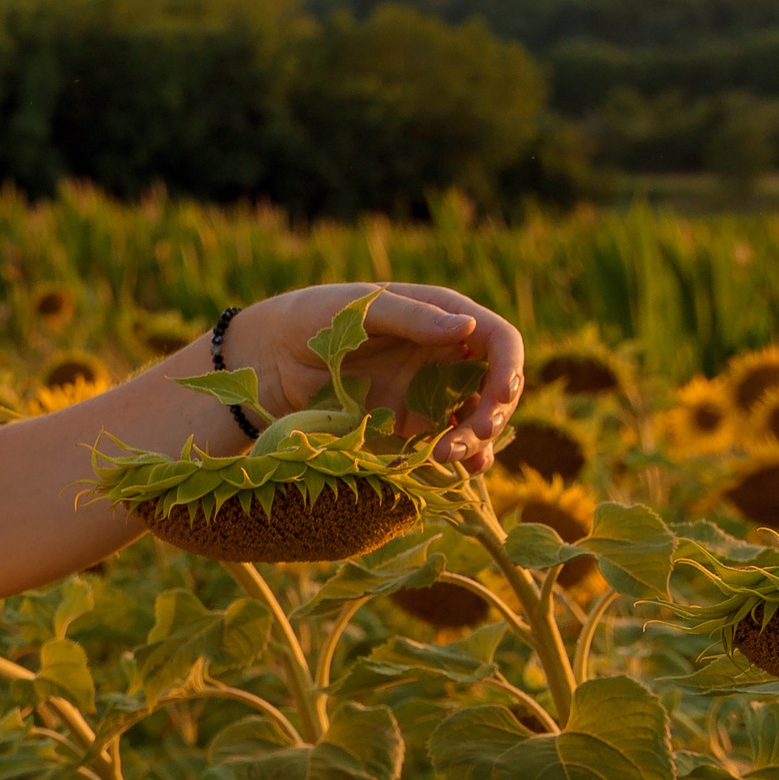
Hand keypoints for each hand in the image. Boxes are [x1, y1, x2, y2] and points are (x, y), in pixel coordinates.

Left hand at [228, 283, 523, 473]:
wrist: (270, 357)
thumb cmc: (314, 317)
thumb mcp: (361, 310)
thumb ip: (412, 318)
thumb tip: (466, 329)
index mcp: (440, 315)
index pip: (497, 340)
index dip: (509, 367)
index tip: (502, 395)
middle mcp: (442, 353)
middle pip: (493, 385)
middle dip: (492, 411)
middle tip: (474, 434)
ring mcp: (426, 389)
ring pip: (472, 417)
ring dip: (475, 439)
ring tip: (451, 455)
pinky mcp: (406, 421)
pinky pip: (443, 440)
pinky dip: (456, 456)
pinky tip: (456, 469)